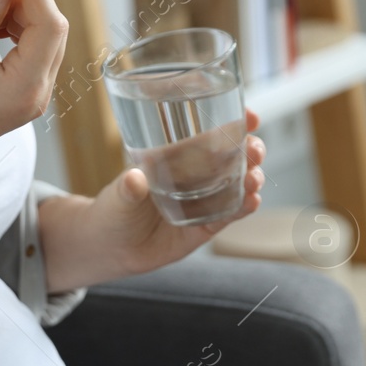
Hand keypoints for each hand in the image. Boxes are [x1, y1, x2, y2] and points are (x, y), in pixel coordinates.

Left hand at [58, 106, 265, 283]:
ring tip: (254, 178)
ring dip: (252, 176)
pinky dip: (244, 206)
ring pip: (238, 183)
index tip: (251, 116)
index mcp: (176, 156)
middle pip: (233, 156)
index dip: (234, 121)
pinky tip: (253, 200)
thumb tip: (135, 179)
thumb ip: (127, 188)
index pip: (210, 132)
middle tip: (255, 150)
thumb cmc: (113, 211)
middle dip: (251, 148)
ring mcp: (203, 200)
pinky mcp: (206, 225)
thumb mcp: (118, 196)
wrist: (111, 249)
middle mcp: (195, 174)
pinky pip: (231, 213)